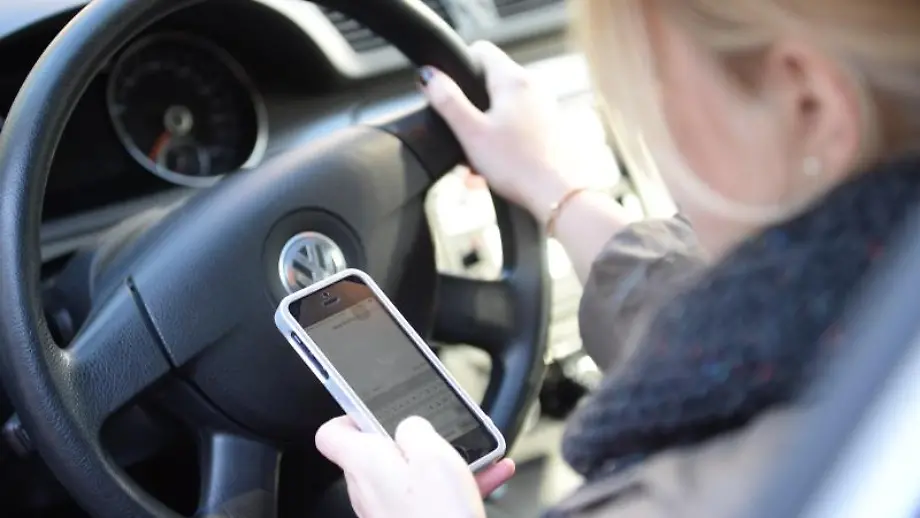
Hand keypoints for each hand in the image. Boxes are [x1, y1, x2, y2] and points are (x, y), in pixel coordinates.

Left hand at [316, 416, 515, 517]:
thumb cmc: (438, 517)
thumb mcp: (432, 452)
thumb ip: (415, 427)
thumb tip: (411, 425)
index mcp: (364, 462)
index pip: (332, 432)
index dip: (352, 413)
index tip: (375, 406)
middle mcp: (368, 487)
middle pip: (378, 450)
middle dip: (411, 437)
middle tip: (438, 431)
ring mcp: (387, 508)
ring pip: (410, 472)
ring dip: (440, 460)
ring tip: (473, 453)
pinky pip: (428, 494)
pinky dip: (453, 483)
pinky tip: (486, 474)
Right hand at [420, 41, 603, 222]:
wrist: (560, 196)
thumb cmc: (518, 165)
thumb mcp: (472, 133)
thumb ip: (448, 102)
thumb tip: (429, 76)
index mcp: (513, 81)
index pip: (482, 50)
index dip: (460, 67)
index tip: (449, 91)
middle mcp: (533, 88)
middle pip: (491, 85)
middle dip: (471, 111)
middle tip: (460, 139)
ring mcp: (545, 108)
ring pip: (503, 112)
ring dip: (484, 134)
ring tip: (474, 167)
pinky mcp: (551, 130)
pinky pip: (517, 130)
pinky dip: (502, 146)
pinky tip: (492, 173)